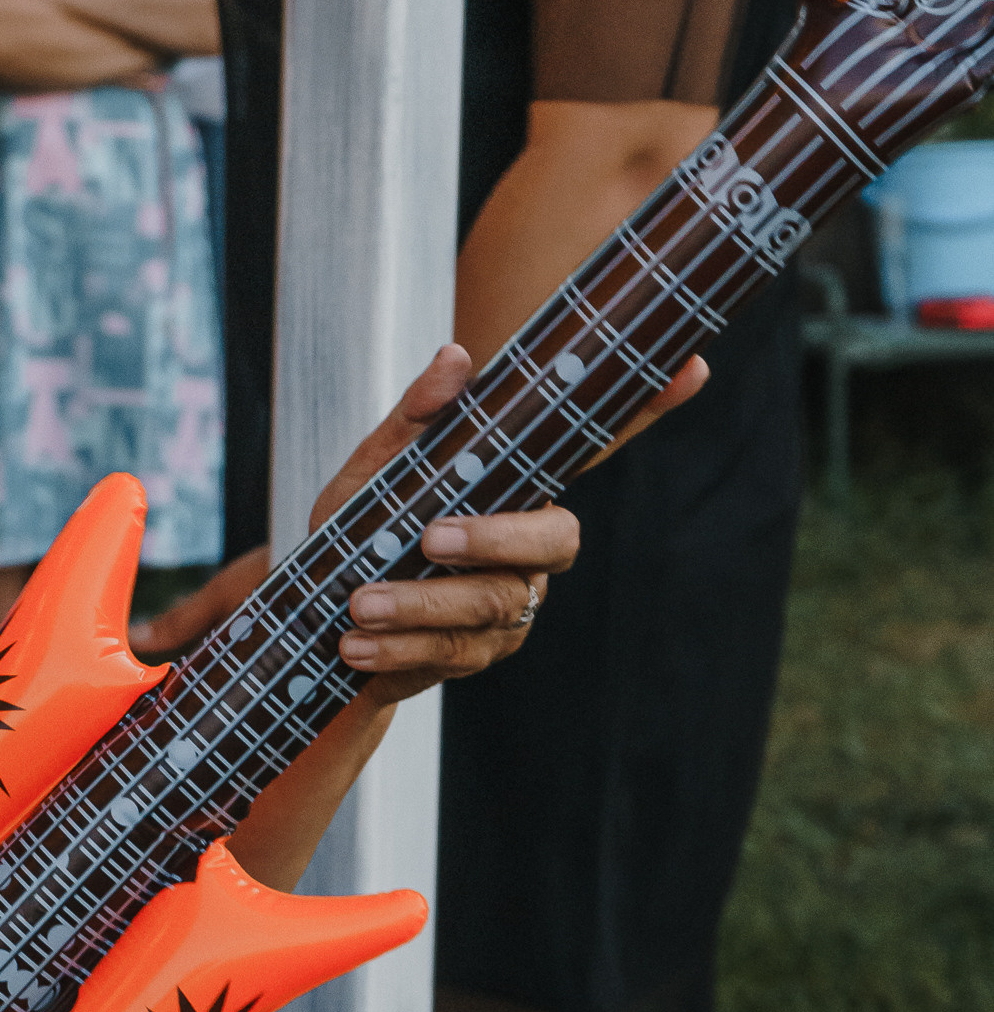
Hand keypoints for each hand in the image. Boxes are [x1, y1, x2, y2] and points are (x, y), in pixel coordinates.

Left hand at [133, 342, 704, 689]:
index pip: (590, 444)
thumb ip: (415, 420)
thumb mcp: (374, 469)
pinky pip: (453, 654)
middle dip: (497, 539)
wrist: (320, 615)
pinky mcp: (482, 654)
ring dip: (422, 603)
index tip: (692, 367)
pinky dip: (402, 648)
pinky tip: (358, 644)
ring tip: (361, 601)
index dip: (648, 411)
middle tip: (430, 536)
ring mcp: (514, 604)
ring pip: (494, 605)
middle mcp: (531, 546)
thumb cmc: (360, 527)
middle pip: (555, 540)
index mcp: (517, 486)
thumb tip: (456, 357)